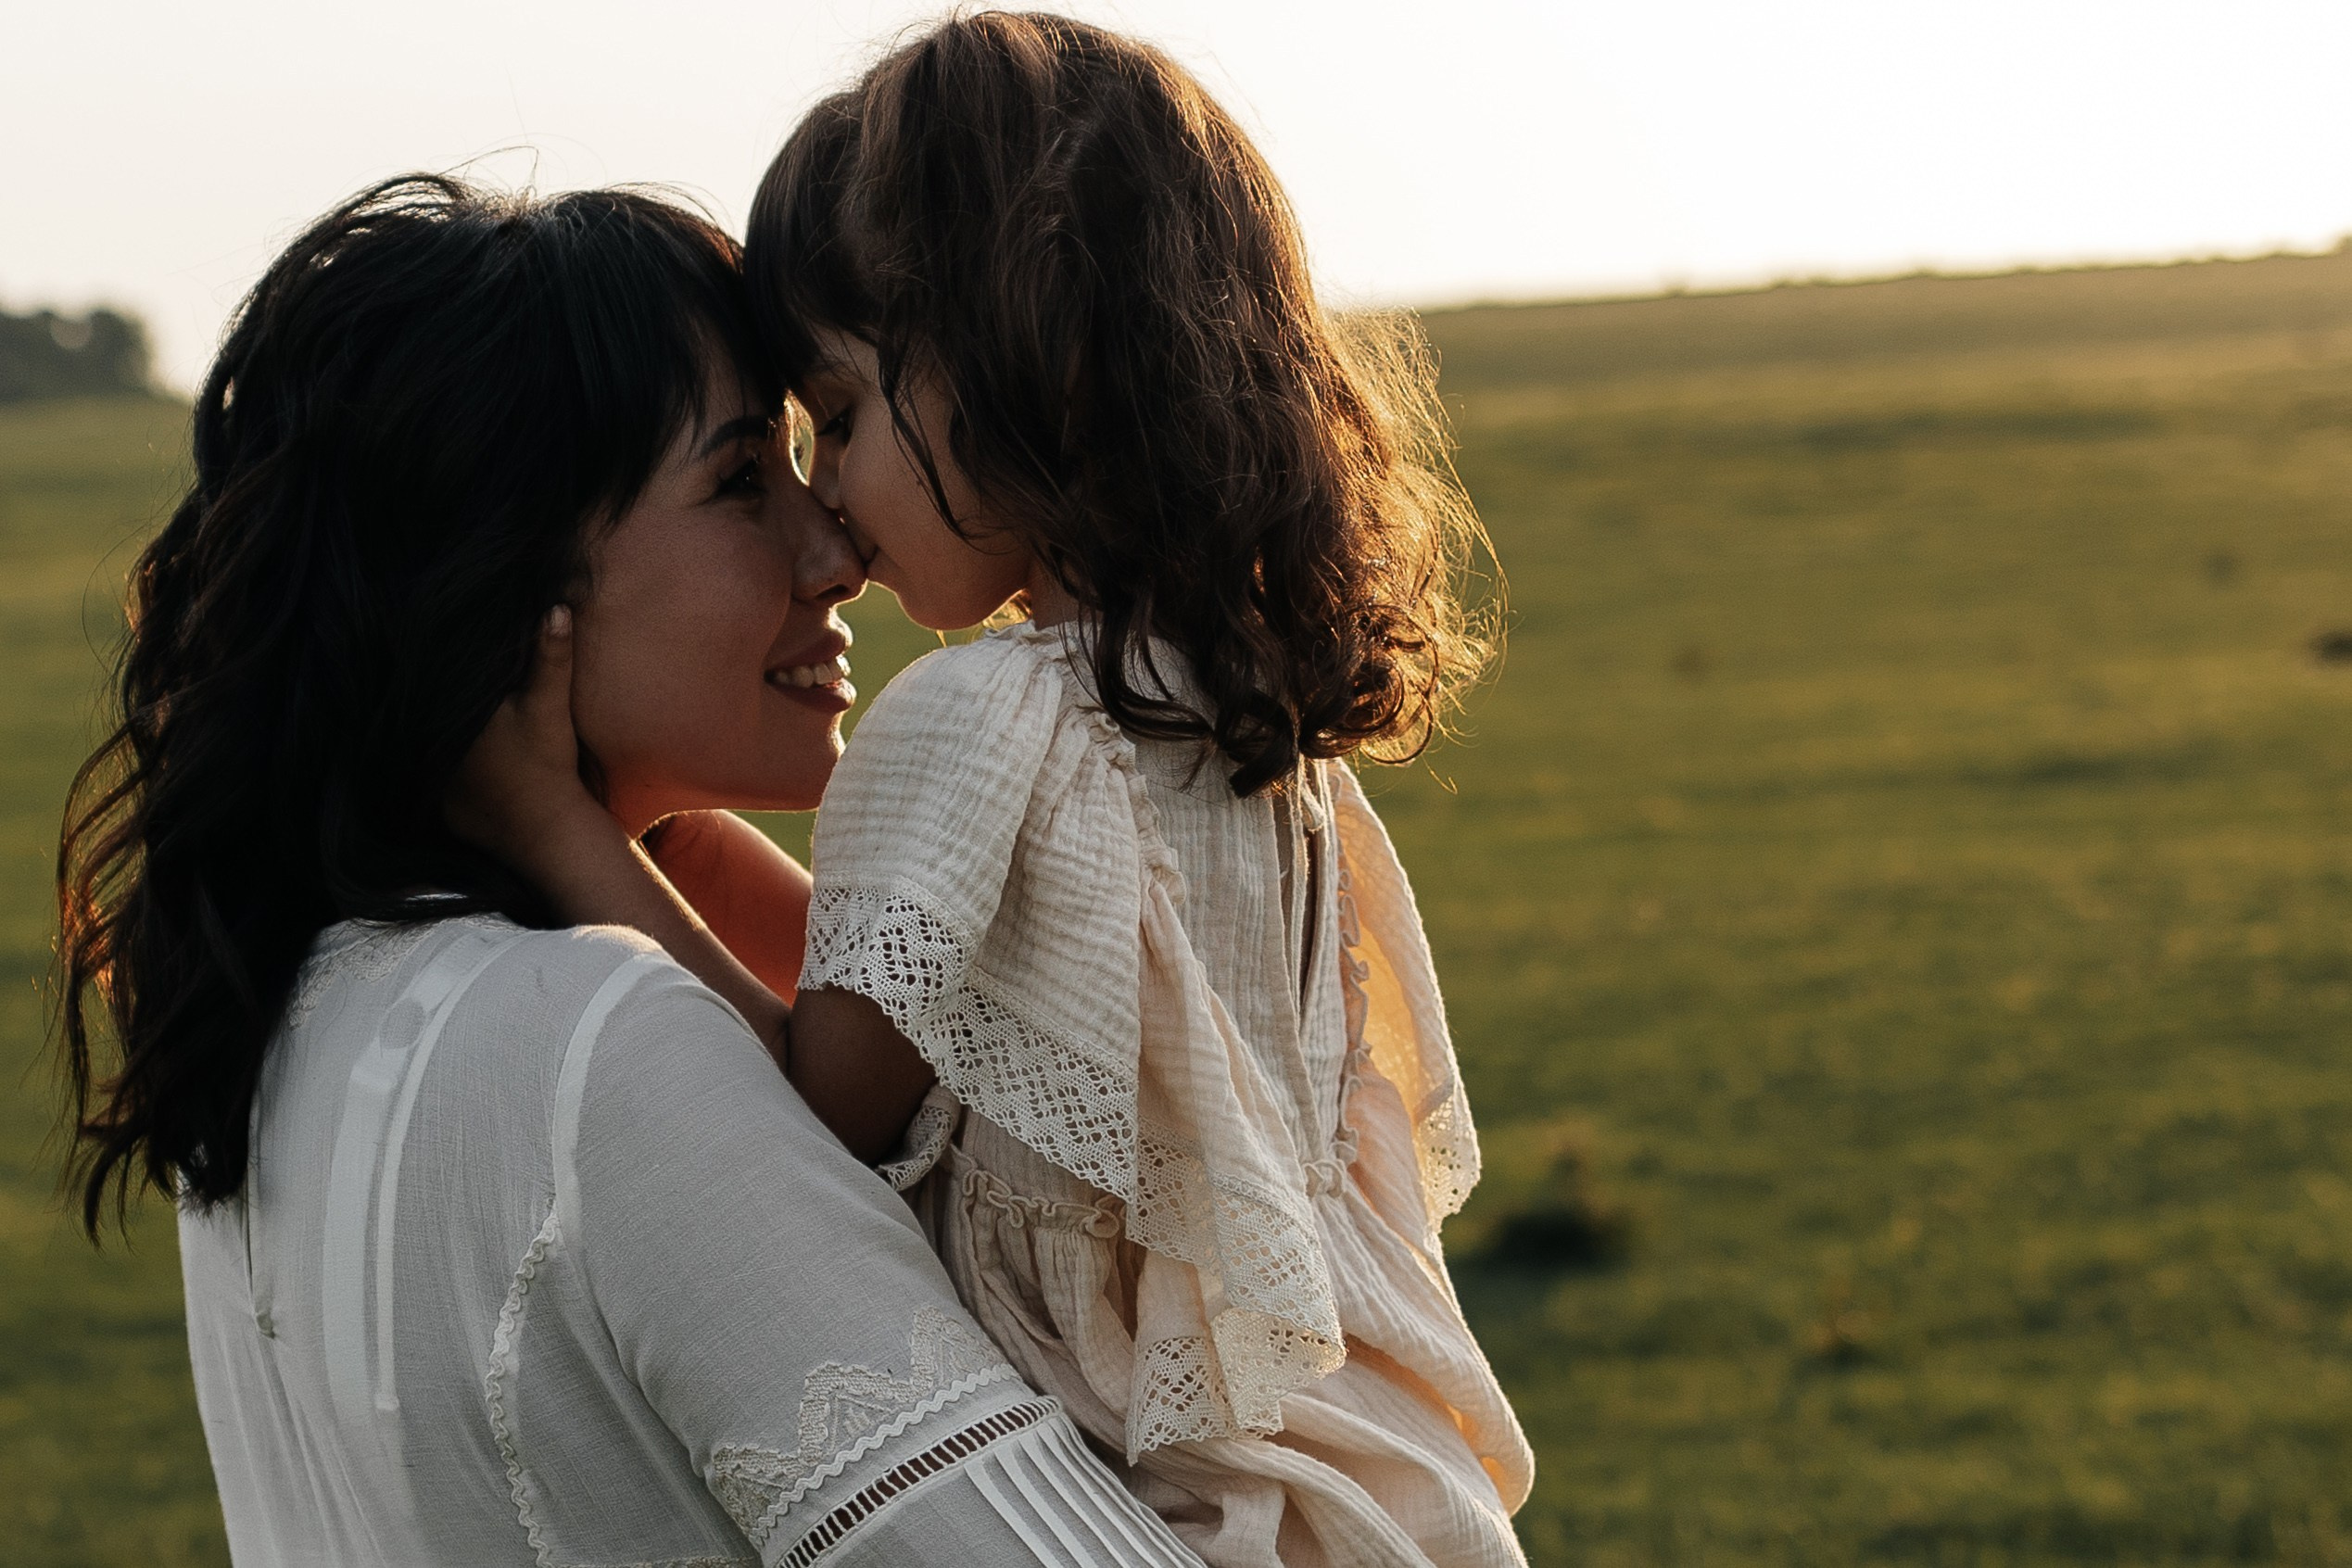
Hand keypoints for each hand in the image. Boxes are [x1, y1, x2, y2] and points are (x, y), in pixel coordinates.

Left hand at [447, 605, 615, 873]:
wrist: (548, 829)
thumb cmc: (545, 764)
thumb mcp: (548, 705)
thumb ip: (550, 657)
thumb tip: (556, 608)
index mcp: (453, 720)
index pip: (431, 689)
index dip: (435, 675)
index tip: (437, 663)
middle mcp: (435, 752)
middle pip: (429, 722)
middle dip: (437, 711)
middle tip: (451, 700)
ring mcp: (438, 785)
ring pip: (431, 755)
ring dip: (439, 745)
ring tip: (457, 735)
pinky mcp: (447, 812)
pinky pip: (439, 789)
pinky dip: (448, 781)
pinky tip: (469, 775)